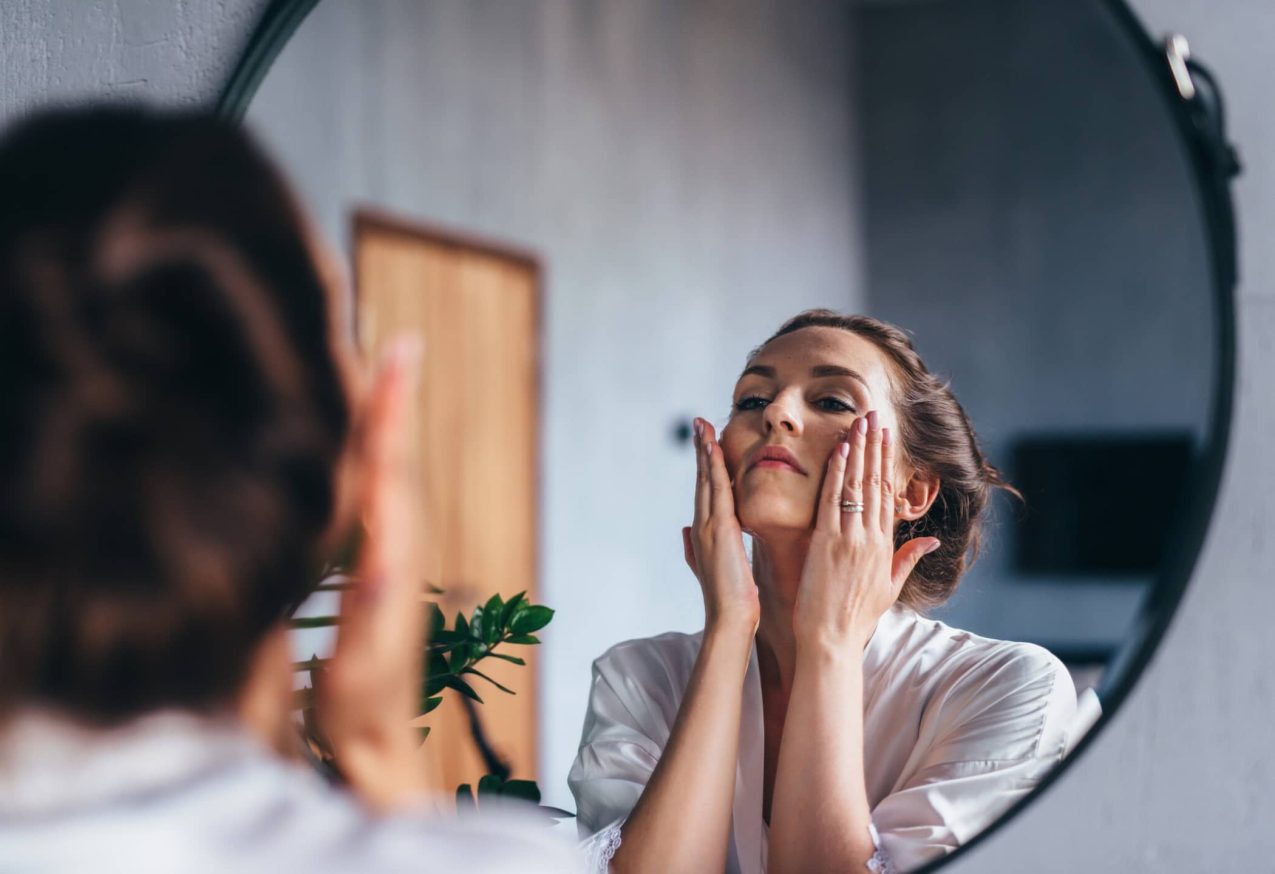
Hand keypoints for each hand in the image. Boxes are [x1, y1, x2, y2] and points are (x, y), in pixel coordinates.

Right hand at [314, 335, 429, 810]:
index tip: (399, 349)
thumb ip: (375, 602)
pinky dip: (372, 456)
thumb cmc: (362, 704)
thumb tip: (385, 550)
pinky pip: (377, 495)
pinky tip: (360, 444)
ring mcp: (391, 554)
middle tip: (390, 337)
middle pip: (394, 454)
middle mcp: (401, 544)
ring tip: (378, 367)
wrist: (377, 743)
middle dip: (390, 395)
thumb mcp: (363, 655)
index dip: (391, 407)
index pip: (391, 464)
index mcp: (394, 552)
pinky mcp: (378, 566)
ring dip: (384, 419)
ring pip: (389, 470)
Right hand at [682, 418, 759, 634]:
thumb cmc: (731, 599)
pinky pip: (716, 490)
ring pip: (706, 480)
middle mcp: (701, 526)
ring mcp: (707, 526)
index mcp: (703, 533)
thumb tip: (685, 531)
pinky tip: (714, 448)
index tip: (705, 442)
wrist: (731, 619)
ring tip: (703, 425)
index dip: (704, 466)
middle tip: (700, 422)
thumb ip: (696, 548)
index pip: (704, 492)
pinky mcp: (718, 529)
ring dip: (705, 451)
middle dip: (701, 450)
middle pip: (701, 480)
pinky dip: (714, 468)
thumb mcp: (714, 568)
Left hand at [793, 411, 939, 649]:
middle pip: (876, 482)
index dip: (887, 463)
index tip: (885, 437)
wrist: (832, 640)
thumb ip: (909, 559)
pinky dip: (837, 473)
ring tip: (859, 421)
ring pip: (857, 485)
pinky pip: (833, 500)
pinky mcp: (827, 542)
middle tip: (874, 415)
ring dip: (859, 450)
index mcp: (886, 547)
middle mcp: (871, 538)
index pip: (888, 494)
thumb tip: (931, 539)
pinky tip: (841, 450)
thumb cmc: (856, 618)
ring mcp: (851, 538)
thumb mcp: (890, 588)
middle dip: (875, 446)